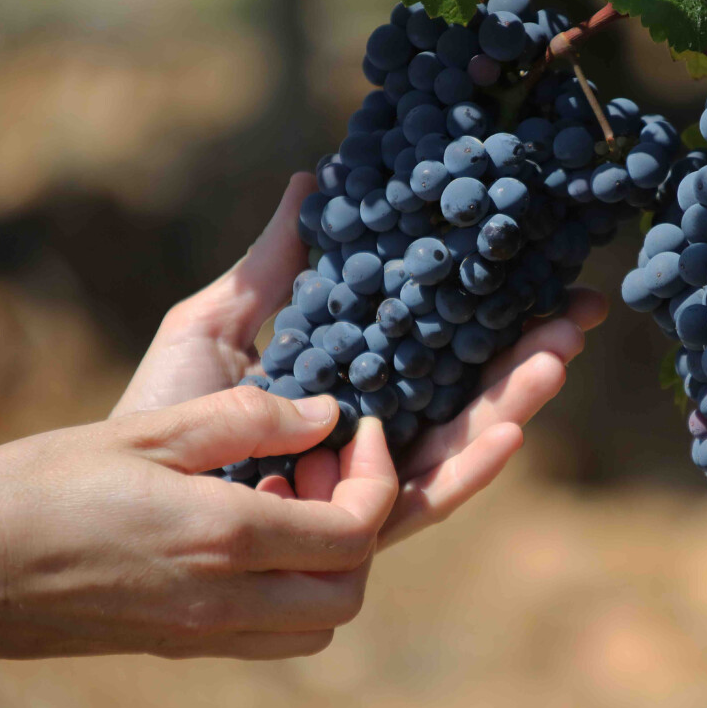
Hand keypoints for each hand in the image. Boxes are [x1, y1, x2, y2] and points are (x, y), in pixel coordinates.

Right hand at [0, 387, 395, 671]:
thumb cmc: (39, 487)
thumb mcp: (147, 431)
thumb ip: (247, 418)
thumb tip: (328, 413)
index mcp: (222, 540)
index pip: (355, 532)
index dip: (376, 478)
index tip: (359, 429)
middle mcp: (224, 601)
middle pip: (350, 588)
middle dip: (363, 523)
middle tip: (327, 463)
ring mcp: (201, 633)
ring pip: (318, 622)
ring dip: (331, 562)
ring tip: (289, 494)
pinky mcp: (180, 644)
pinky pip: (272, 634)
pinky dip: (292, 590)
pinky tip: (252, 530)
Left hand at [114, 173, 607, 547]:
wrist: (127, 490)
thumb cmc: (165, 410)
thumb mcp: (220, 320)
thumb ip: (275, 265)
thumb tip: (311, 180)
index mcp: (356, 383)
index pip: (441, 344)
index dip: (494, 312)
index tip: (548, 275)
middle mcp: (376, 434)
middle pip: (468, 392)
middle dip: (527, 355)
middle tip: (579, 314)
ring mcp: (371, 482)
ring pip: (461, 442)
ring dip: (514, 403)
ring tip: (557, 359)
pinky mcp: (358, 527)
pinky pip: (423, 500)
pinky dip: (468, 469)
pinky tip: (509, 432)